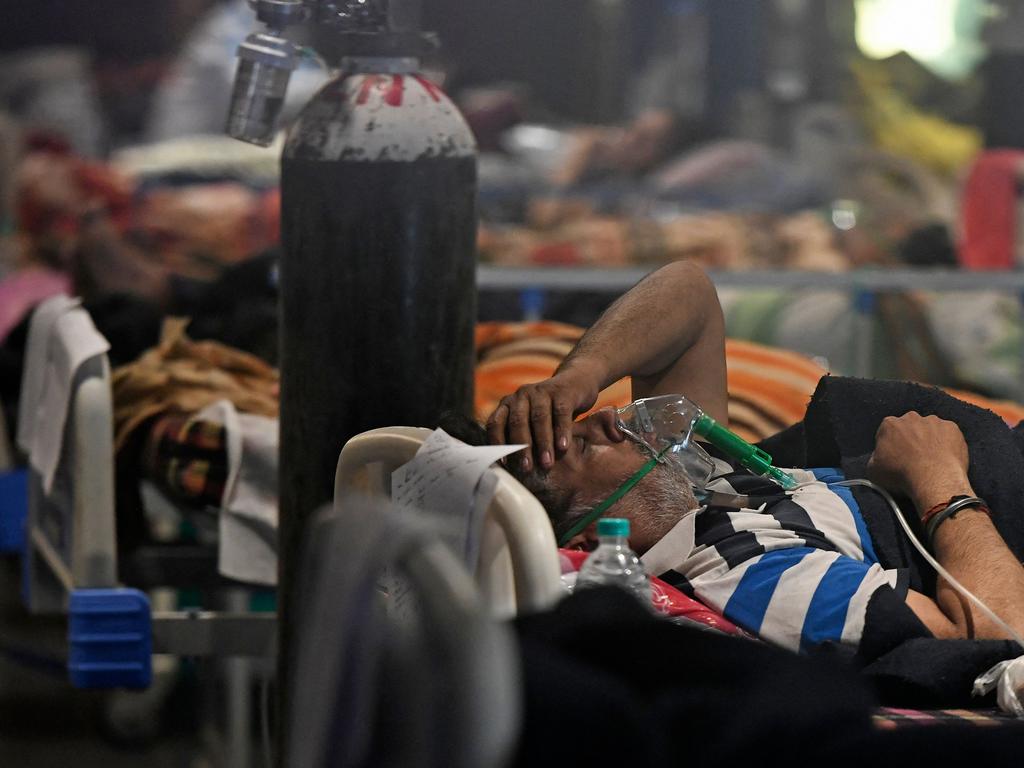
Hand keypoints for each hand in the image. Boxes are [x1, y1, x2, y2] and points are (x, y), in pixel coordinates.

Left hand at [485, 359, 602, 470]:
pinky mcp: (562, 392)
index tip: (504, 464)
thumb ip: (520, 438)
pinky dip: (562, 431)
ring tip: (547, 463)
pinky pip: (561, 413)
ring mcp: (541, 391)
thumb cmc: (549, 411)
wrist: (576, 382)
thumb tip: (511, 471)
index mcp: (508, 404)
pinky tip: (564, 447)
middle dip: (522, 447)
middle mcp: (521, 395)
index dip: (497, 443)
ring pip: (539, 418)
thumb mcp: (531, 421)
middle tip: (527, 468)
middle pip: (517, 422)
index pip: (495, 423)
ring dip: (543, 443)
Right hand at [866, 412, 971, 511]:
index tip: (895, 457)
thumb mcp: (874, 470)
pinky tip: (945, 457)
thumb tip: (880, 457)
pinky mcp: (952, 428)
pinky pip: (948, 434)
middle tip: (914, 458)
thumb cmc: (901, 474)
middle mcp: (911, 417)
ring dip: (929, 439)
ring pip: (930, 428)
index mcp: (889, 424)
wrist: (934, 479)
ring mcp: (934, 421)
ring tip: (932, 459)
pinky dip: (947, 443)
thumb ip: (875, 457)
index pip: (887, 432)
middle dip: (911, 438)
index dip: (890, 445)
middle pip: (909, 427)